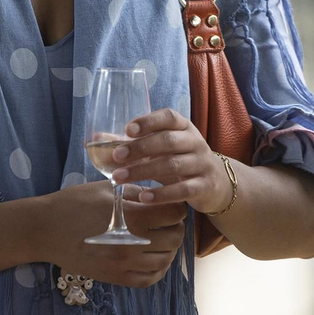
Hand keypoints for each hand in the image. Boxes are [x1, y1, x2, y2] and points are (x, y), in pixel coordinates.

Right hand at [41, 181, 185, 287]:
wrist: (44, 230)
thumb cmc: (72, 204)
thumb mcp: (105, 189)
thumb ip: (134, 193)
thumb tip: (157, 197)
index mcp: (130, 217)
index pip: (172, 215)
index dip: (176, 207)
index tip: (172, 204)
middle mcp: (132, 244)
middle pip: (173, 238)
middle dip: (176, 227)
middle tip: (169, 220)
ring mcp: (124, 264)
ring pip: (165, 260)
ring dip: (169, 248)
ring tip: (163, 237)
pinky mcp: (116, 277)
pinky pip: (149, 279)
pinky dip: (159, 269)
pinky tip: (155, 258)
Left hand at [101, 108, 228, 214]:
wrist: (218, 184)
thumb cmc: (180, 160)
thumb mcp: (160, 148)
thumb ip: (131, 143)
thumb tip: (95, 138)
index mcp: (184, 127)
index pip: (169, 117)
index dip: (148, 121)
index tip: (127, 129)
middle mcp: (195, 142)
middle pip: (168, 141)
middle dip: (140, 148)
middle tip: (116, 156)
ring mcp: (202, 164)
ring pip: (172, 165)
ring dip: (143, 171)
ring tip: (119, 179)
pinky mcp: (205, 186)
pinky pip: (183, 189)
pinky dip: (162, 194)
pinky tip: (143, 197)